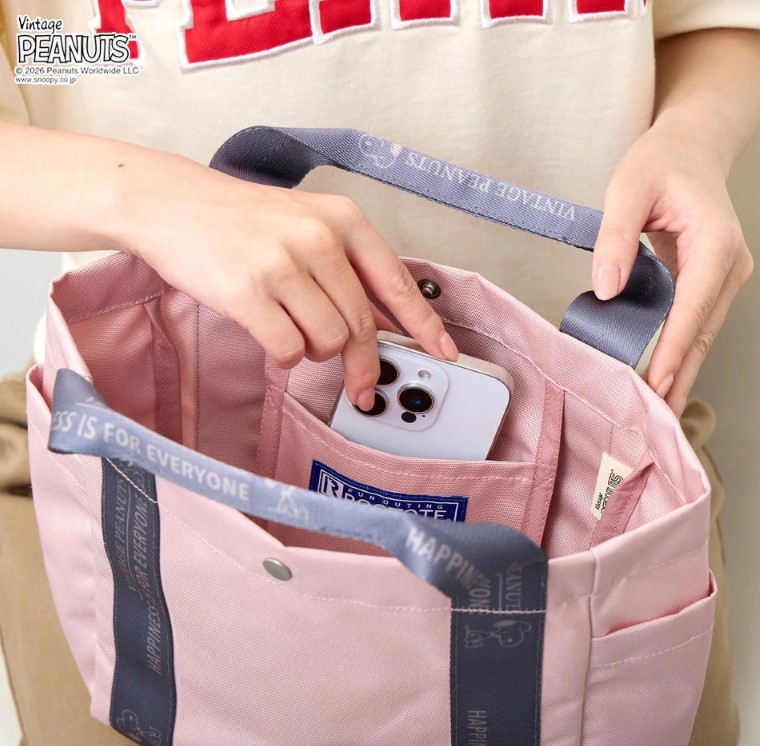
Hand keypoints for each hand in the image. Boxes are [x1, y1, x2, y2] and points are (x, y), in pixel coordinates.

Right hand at [121, 153, 458, 410]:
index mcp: (342, 220)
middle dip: (362, 364)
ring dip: (313, 351)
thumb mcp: (307, 224)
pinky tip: (267, 332)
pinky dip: (283, 356)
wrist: (171, 202)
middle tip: (359, 384)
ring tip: (289, 327)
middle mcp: (319, 239)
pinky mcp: (248, 292)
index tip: (443, 352)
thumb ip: (348, 269)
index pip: (397, 283)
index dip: (424, 326)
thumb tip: (382, 324)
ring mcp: (283, 264)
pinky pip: (288, 351)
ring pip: (328, 342)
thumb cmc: (242, 221)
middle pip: (363, 326)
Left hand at [592, 111, 752, 416]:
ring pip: (702, 335)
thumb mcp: (628, 187)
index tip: (656, 384)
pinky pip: (694, 325)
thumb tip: (607, 289)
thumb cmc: (662, 162)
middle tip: (657, 421)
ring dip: (681, 373)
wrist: (691, 148)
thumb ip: (616, 237)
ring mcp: (723, 277)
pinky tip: (661, 380)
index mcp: (716, 241)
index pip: (693, 306)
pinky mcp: (710, 283)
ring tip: (658, 414)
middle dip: (680, 377)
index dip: (674, 349)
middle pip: (703, 332)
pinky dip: (679, 354)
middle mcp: (728, 265)